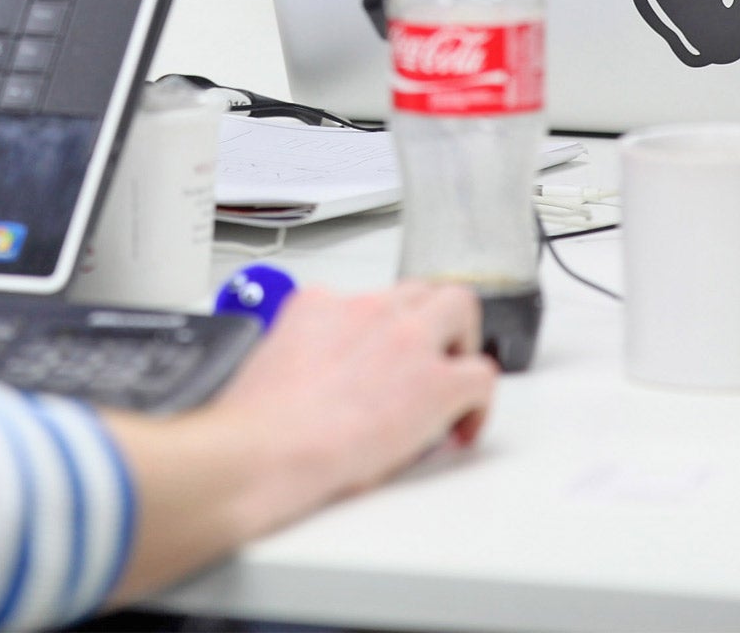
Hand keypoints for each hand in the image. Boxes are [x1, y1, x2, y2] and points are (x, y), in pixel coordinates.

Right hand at [99, 282, 497, 604]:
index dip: (382, 331)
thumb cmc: (257, 424)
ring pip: (461, 309)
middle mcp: (366, 310)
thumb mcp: (271, 360)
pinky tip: (461, 428)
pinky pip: (482, 377)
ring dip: (461, 344)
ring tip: (452, 382)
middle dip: (432, 320)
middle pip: (421, 289)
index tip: (380, 360)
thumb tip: (312, 381)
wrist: (264, 450)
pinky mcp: (435, 382)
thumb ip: (301, 353)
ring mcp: (405, 340)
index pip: (367, 299)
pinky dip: (478, 405)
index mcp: (319, 304)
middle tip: (431, 356)